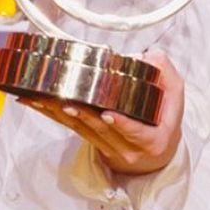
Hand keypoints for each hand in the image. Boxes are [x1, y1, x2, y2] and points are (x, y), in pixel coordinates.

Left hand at [18, 49, 183, 175]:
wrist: (156, 153)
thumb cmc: (164, 119)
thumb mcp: (174, 95)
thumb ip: (164, 73)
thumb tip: (146, 57)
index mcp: (152, 139)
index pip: (137, 132)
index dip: (122, 124)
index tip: (108, 114)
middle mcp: (128, 148)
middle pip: (101, 130)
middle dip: (82, 115)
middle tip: (67, 101)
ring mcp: (108, 148)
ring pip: (81, 130)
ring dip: (61, 113)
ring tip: (45, 98)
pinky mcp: (92, 142)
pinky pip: (71, 128)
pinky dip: (53, 114)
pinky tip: (36, 102)